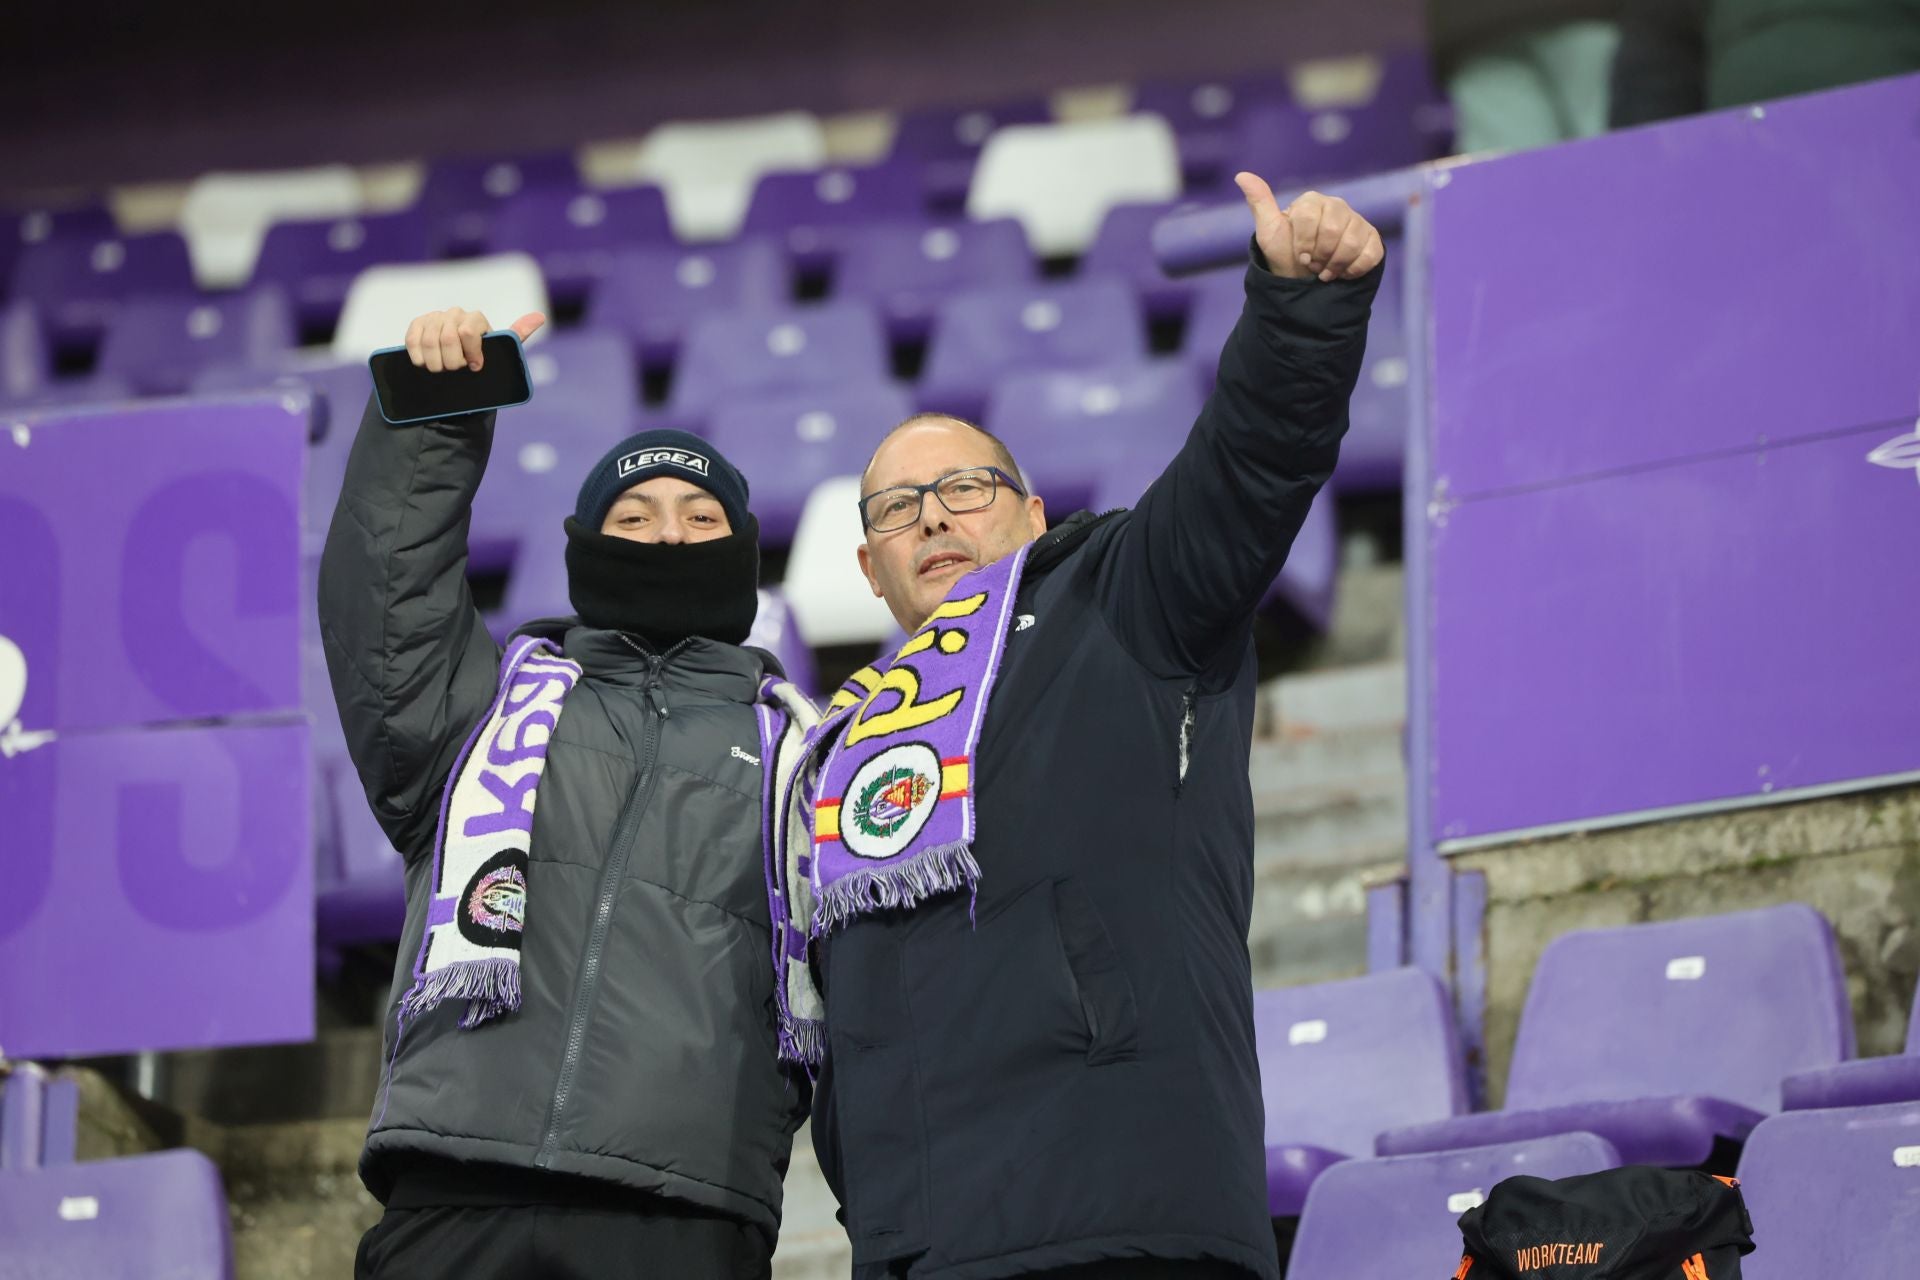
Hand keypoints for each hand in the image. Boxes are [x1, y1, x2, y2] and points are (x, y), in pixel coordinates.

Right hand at [403, 307, 545, 372]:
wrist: (456, 368)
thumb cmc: (481, 360)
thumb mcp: (500, 351)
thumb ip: (518, 335)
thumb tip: (540, 316)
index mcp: (477, 319)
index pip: (469, 332)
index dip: (470, 354)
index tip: (474, 367)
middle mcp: (456, 313)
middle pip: (447, 338)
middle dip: (451, 362)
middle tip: (456, 371)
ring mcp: (435, 317)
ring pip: (428, 341)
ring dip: (435, 363)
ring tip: (441, 370)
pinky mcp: (418, 324)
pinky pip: (413, 339)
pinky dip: (417, 356)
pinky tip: (424, 363)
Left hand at [1234, 173, 1383, 282]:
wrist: (1305, 281)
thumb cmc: (1285, 255)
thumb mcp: (1269, 232)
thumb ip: (1260, 203)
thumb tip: (1241, 175)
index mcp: (1312, 202)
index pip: (1310, 218)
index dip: (1303, 243)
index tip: (1299, 256)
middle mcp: (1337, 206)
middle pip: (1333, 231)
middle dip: (1319, 256)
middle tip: (1312, 265)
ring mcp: (1357, 222)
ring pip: (1352, 244)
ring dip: (1335, 266)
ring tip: (1325, 271)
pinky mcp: (1372, 239)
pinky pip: (1370, 253)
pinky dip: (1354, 270)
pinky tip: (1343, 273)